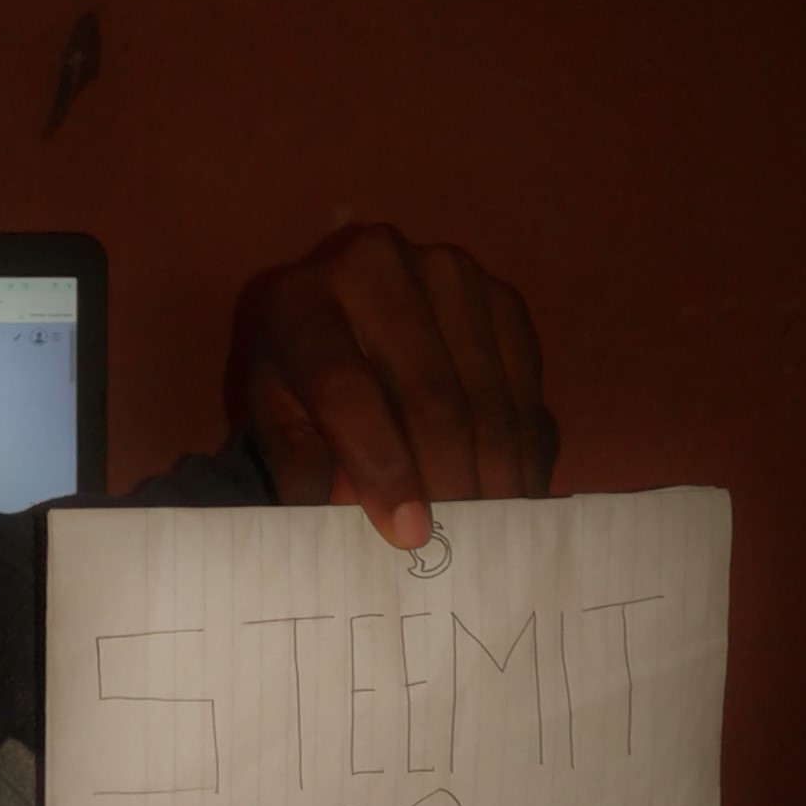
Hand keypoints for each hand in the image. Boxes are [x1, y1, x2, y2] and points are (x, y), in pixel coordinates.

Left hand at [223, 223, 557, 545]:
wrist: (346, 320)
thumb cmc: (302, 385)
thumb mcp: (279, 422)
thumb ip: (299, 465)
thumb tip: (337, 514)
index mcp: (300, 301)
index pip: (344, 387)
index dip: (381, 466)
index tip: (409, 532)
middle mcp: (375, 264)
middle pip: (429, 393)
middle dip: (449, 480)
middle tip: (462, 541)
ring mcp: (447, 272)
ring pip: (486, 393)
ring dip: (496, 471)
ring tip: (494, 527)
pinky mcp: (500, 294)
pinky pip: (526, 382)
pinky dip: (525, 445)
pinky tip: (517, 490)